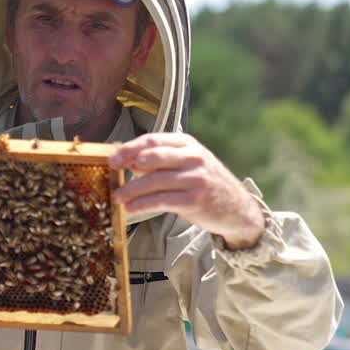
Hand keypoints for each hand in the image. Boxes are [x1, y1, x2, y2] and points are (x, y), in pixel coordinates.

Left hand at [109, 132, 264, 248]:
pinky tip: (130, 208)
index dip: (130, 148)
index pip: (154, 140)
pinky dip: (142, 205)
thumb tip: (130, 161)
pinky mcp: (194, 199)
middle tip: (112, 172)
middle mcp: (193, 158)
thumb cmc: (206, 184)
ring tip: (117, 196)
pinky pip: (161, 200)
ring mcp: (195, 178)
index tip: (113, 158)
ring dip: (131, 189)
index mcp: (188, 144)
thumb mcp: (188, 164)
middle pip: (153, 156)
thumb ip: (163, 160)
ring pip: (154, 181)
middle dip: (128, 163)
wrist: (237, 208)